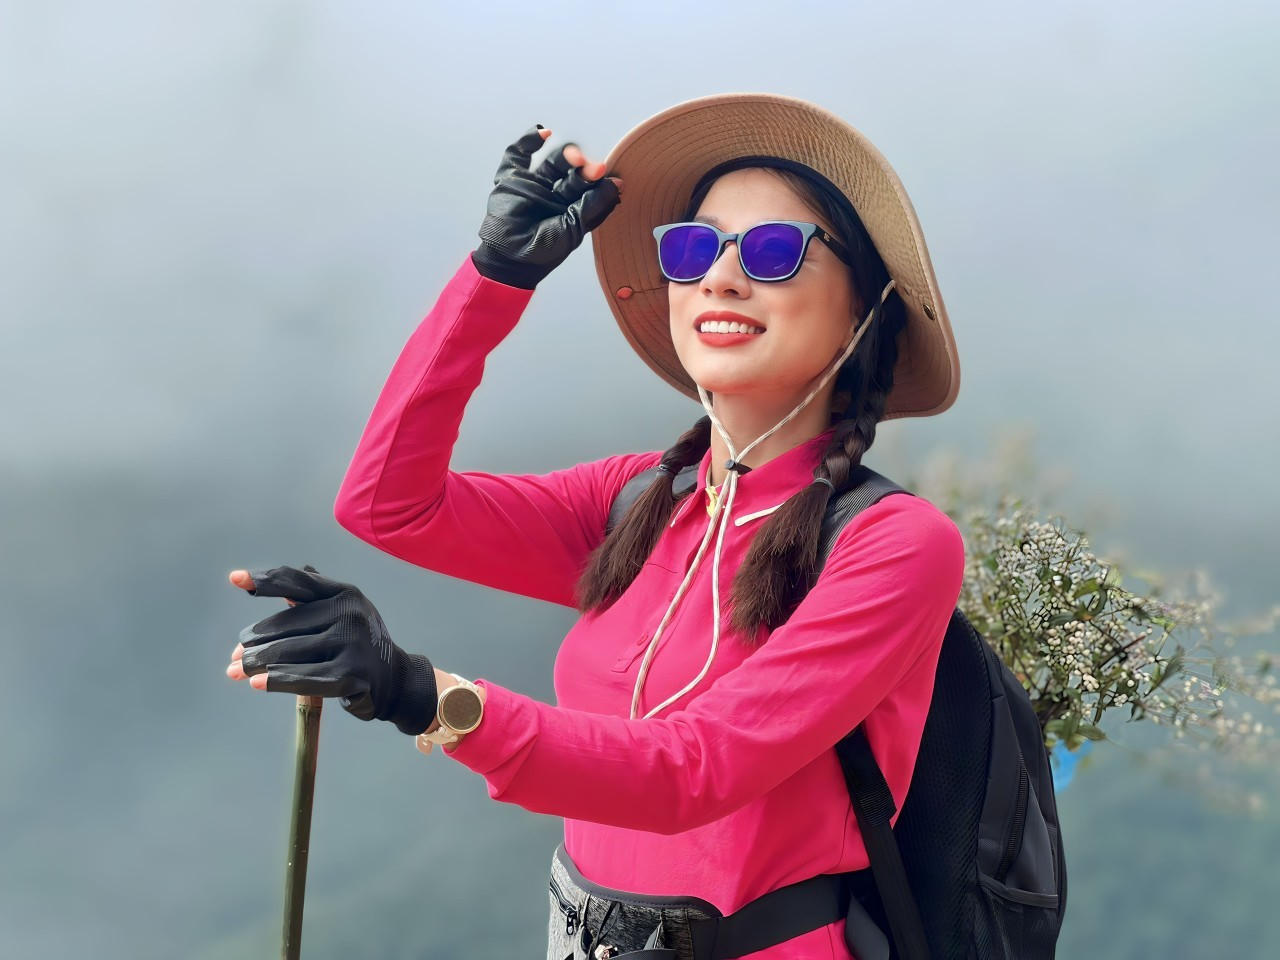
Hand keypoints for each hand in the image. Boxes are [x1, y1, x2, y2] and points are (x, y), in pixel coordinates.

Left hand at [226, 565, 437, 735]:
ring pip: (288, 653)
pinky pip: (303, 678)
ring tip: (237, 670)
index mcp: (344, 593)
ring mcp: (352, 643)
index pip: (297, 582)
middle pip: (285, 625)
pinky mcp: (351, 674)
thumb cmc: (357, 644)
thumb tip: (262, 584)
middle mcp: (349, 612)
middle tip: (235, 656)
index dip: (265, 580)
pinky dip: (276, 682)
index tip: (235, 579)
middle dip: (254, 642)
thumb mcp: (341, 613)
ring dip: (256, 664)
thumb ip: (308, 599)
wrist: (394, 679)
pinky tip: (256, 684)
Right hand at [470, 125, 623, 288]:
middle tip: (592, 167)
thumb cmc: (543, 251)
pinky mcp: (513, 180)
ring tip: (573, 155)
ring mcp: (534, 186)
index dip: (599, 182)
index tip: (606, 175)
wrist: (511, 259)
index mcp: (572, 209)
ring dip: (565, 154)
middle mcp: (554, 195)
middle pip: (573, 173)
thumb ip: (594, 206)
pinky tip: (543, 132)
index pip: (590, 189)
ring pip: (553, 162)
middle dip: (584, 169)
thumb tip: (616, 185)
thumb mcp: (575, 228)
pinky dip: (528, 141)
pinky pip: (518, 155)